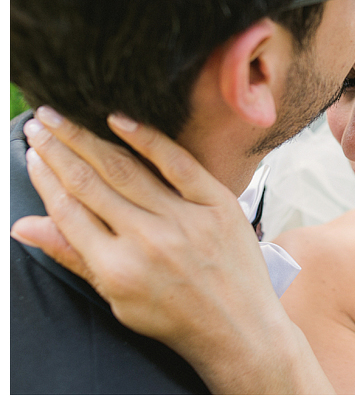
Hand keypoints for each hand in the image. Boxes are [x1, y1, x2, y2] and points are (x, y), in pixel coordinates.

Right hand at [11, 106, 331, 393]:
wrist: (239, 328)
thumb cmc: (175, 317)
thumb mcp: (117, 298)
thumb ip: (74, 256)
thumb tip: (24, 226)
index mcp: (117, 267)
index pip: (69, 210)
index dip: (46, 178)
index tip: (32, 155)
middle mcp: (148, 239)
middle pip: (91, 182)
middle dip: (59, 148)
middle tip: (39, 123)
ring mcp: (185, 219)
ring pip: (126, 168)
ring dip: (89, 138)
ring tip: (66, 117)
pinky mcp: (218, 204)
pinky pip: (179, 163)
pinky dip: (149, 139)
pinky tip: (121, 119)